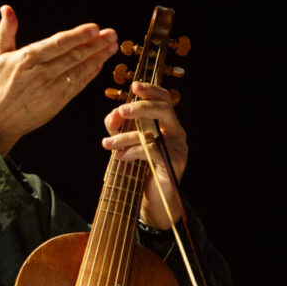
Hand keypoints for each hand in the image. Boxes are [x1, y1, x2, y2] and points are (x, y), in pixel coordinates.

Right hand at [0, 5, 117, 154]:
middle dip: (95, 45)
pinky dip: (89, 74)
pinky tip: (100, 64)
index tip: (95, 28)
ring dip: (98, 58)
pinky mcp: (57, 102)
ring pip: (79, 70)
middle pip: (74, 56)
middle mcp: (42, 73)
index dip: (78, 36)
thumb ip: (6, 32)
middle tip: (112, 34)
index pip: (58, 44)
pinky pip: (77, 85)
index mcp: (27, 59)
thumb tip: (6, 9)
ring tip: (112, 47)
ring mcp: (51, 89)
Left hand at [102, 80, 187, 229]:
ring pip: (153, 132)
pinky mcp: (174, 163)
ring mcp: (178, 147)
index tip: (134, 86)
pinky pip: (153, 150)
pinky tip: (121, 156)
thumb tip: (113, 113)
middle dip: (140, 107)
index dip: (150, 89)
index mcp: (167, 123)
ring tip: (108, 144)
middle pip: (163, 109)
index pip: (164, 99)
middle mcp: (176, 132)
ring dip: (126, 137)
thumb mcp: (125, 142)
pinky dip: (133, 151)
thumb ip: (118, 126)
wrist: (153, 199)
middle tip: (121, 111)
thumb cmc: (140, 168)